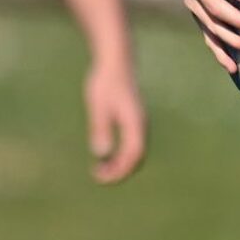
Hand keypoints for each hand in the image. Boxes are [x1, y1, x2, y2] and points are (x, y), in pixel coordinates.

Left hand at [84, 59, 145, 182]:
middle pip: (137, 156)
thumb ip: (101, 128)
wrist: (116, 62)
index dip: (120, 170)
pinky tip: (105, 154)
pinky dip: (120, 154)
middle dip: (120, 170)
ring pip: (135, 151)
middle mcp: (140, 124)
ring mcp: (138, 122)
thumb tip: (101, 153)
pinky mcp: (133, 119)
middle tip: (98, 176)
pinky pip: (131, 143)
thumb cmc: (106, 83)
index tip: (100, 177)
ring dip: (120, 163)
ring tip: (99, 169)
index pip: (134, 155)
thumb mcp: (99, 106)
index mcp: (135, 122)